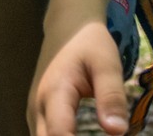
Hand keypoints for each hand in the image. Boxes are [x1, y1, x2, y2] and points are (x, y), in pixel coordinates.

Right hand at [30, 18, 128, 135]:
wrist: (66, 27)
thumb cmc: (90, 44)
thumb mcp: (107, 63)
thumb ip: (112, 97)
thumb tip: (117, 133)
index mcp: (55, 92)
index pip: (61, 135)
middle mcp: (38, 107)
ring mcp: (34, 114)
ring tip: (97, 135)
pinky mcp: (37, 117)